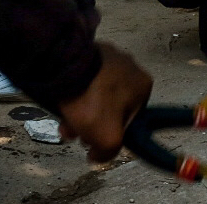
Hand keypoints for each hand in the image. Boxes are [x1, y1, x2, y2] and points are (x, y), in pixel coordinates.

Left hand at [58, 43, 152, 163]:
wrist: (66, 68)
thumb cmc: (94, 102)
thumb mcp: (107, 139)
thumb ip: (108, 153)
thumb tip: (97, 156)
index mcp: (144, 85)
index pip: (131, 119)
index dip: (112, 133)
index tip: (93, 139)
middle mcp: (131, 66)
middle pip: (111, 106)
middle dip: (92, 123)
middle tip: (74, 132)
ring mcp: (110, 55)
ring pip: (96, 92)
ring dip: (81, 108)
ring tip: (63, 119)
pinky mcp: (90, 50)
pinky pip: (85, 77)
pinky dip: (75, 90)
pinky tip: (62, 99)